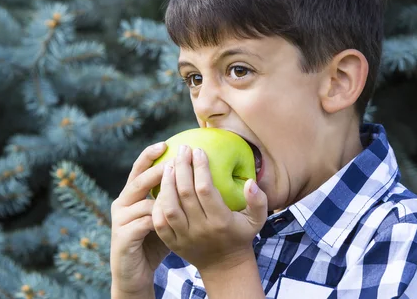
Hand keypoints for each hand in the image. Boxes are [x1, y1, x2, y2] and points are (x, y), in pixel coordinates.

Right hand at [110, 142, 170, 296]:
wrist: (136, 272)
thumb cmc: (155, 241)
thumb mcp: (165, 216)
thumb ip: (173, 198)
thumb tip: (199, 177)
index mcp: (131, 195)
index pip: (138, 169)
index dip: (149, 155)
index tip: (165, 144)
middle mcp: (122, 203)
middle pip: (139, 180)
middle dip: (157, 170)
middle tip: (175, 161)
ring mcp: (120, 220)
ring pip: (143, 201)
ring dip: (163, 196)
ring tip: (182, 192)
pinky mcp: (122, 237)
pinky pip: (144, 222)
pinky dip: (160, 218)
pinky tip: (176, 219)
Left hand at [152, 145, 267, 272]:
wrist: (224, 266)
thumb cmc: (241, 235)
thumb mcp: (257, 220)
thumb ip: (258, 201)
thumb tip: (250, 182)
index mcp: (221, 222)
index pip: (205, 190)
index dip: (200, 168)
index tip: (199, 150)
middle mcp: (201, 230)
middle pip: (185, 194)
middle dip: (182, 167)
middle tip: (182, 149)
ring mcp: (184, 238)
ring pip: (169, 207)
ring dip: (167, 182)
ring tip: (170, 164)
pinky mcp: (172, 243)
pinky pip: (159, 221)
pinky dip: (158, 203)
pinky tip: (161, 186)